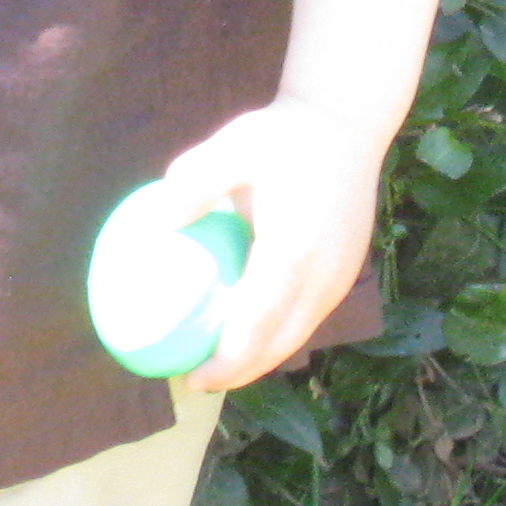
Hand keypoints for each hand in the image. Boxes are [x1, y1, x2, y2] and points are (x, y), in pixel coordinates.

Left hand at [156, 94, 392, 392]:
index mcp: (293, 252)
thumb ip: (195, 182)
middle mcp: (323, 276)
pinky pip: (306, 315)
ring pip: (297, 334)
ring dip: (260, 357)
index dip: (227, 360)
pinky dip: (276, 332)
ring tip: (218, 365)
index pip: (256, 324)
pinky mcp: (344, 272)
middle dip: (240, 373)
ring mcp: (340, 278)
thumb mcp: (234, 145)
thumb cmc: (284, 134)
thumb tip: (159, 221)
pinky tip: (246, 327)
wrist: (346, 124)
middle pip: (280, 344)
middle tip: (196, 381)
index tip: (192, 377)